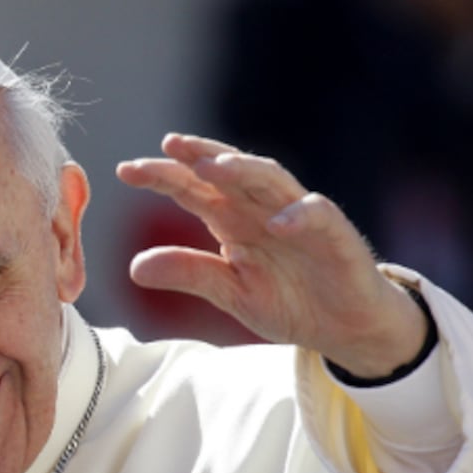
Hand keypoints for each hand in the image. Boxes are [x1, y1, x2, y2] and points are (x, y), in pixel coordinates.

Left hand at [117, 134, 426, 377]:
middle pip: (228, 172)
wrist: (346, 327)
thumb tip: (134, 268)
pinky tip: (279, 222)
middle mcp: (263, 209)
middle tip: (168, 145)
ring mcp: (300, 216)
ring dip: (243, 170)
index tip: (125, 170)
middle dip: (198, 155)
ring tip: (213, 166)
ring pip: (272, 180)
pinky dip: (300, 215)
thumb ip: (189, 274)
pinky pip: (318, 215)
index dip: (162, 176)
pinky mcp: (336, 235)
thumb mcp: (231, 293)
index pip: (193, 188)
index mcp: (233, 220)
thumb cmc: (291, 300)